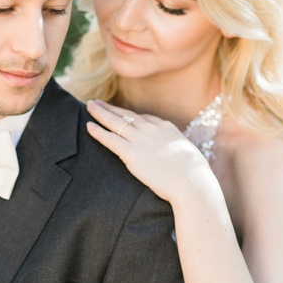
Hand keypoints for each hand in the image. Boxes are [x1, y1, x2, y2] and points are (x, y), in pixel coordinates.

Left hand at [86, 100, 214, 202]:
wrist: (191, 181)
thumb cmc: (193, 173)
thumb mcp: (187, 152)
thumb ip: (175, 148)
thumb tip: (177, 154)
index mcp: (164, 126)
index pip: (142, 117)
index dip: (128, 115)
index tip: (119, 112)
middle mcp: (150, 128)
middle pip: (125, 114)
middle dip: (110, 108)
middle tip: (97, 102)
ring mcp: (139, 139)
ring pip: (114, 122)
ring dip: (100, 113)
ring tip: (89, 106)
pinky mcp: (130, 153)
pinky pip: (109, 139)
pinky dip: (97, 132)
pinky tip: (88, 126)